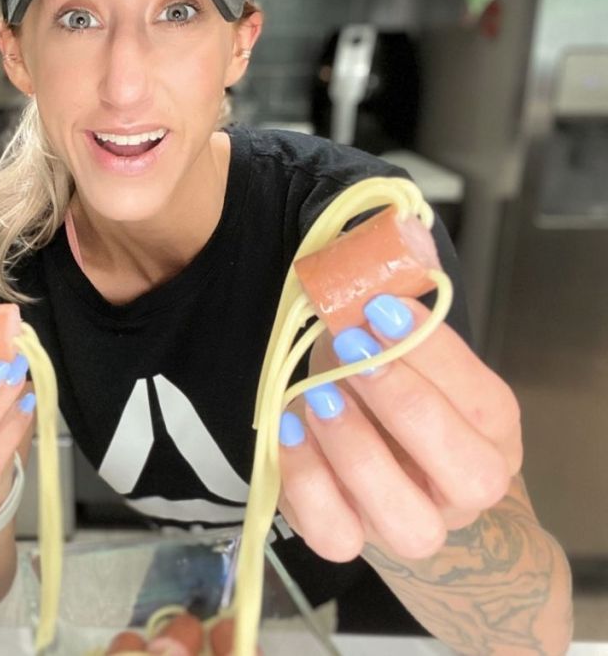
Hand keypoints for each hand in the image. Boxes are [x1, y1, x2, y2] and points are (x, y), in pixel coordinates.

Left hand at [276, 295, 522, 561]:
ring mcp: (408, 524)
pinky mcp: (350, 539)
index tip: (378, 306)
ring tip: (318, 395)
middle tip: (353, 348)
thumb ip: (395, 303)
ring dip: (357, 449)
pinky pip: (335, 535)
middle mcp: (462, 490)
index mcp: (491, 432)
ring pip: (406, 520)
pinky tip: (289, 430)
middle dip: (406, 404)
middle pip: (468, 473)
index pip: (484, 401)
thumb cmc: (383, 391)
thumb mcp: (394, 346)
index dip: (431, 350)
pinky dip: (307, 482)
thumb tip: (385, 241)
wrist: (370, 465)